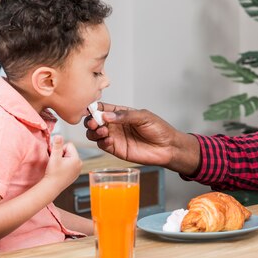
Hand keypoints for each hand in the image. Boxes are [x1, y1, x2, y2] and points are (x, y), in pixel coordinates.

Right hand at [44, 135, 81, 191]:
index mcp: (77, 159)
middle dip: (62, 154)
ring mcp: (78, 169)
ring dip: (63, 160)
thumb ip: (57, 145)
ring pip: (69, 157)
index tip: (57, 157)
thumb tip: (59, 135)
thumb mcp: (54, 157)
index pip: (69, 145)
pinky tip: (60, 171)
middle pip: (70, 151)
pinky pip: (70, 164)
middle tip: (57, 163)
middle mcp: (80, 164)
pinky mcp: (75, 173)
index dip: (61, 149)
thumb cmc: (53, 173)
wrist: (51, 187)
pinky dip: (64, 165)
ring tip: (58, 168)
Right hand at [84, 102, 200, 174]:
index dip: (93, 108)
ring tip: (103, 131)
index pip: (102, 108)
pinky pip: (103, 145)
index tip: (89, 109)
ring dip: (94, 132)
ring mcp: (115, 137)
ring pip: (94, 134)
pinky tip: (109, 140)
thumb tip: (106, 115)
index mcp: (121, 113)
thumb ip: (125, 116)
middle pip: (94, 121)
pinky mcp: (116, 149)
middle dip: (90, 121)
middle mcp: (115, 124)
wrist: (168, 147)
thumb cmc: (159, 129)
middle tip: (94, 123)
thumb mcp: (144, 117)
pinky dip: (102, 142)